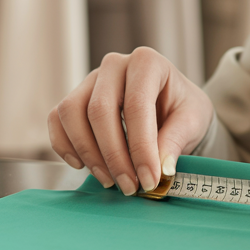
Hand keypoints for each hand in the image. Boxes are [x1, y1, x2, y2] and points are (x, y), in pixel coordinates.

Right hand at [48, 47, 213, 195]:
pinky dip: (65, 146)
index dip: (141, 147)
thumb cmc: (182, 108)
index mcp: (147, 62)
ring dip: (88, 154)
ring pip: (72, 114)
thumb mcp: (192, 120)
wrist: (172, 104)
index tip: (149, 180)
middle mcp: (115, 65)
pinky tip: (84, 166)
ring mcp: (91, 80)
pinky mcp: (75, 98)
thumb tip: (160, 168)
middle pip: (99, 110)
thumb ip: (176, 141)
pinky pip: (57, 120)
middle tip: (129, 186)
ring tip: (110, 181)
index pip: (136, 106)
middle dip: (113, 156)